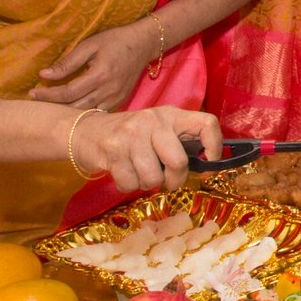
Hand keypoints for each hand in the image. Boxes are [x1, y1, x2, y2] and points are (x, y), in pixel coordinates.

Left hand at [31, 20, 157, 108]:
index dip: (47, 95)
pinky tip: (70, 108)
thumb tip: (44, 75)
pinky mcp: (120, 102)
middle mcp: (109, 91)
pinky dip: (82, 113)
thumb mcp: (89, 45)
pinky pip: (97, 114)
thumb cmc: (114, 41)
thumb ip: (67, 62)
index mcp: (100, 75)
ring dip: (66, 113)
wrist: (143, 44)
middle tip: (35, 101)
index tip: (32, 92)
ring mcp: (116, 99)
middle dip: (52, 106)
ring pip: (85, 114)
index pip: (68, 92)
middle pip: (74, 107)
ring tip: (49, 107)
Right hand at [72, 104, 219, 192]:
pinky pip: (130, 183)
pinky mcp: (112, 150)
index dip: (215, 145)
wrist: (86, 131)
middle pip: (179, 162)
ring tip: (139, 171)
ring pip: (153, 178)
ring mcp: (132, 135)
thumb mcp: (157, 130)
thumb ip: (180, 142)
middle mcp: (153, 121)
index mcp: (170, 115)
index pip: (207, 123)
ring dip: (146, 183)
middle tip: (167, 181)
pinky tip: (122, 172)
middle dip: (174, 180)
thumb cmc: (130, 136)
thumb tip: (206, 165)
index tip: (209, 163)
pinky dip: (128, 185)